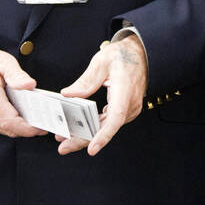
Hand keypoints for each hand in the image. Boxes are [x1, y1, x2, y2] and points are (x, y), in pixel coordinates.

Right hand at [0, 47, 44, 137]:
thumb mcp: (3, 62)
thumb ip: (17, 74)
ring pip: (3, 129)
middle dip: (27, 130)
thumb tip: (30, 85)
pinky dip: (11, 125)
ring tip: (37, 123)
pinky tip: (23, 119)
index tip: (41, 127)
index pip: (8, 119)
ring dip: (20, 129)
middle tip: (44, 126)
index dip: (26, 127)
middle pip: (7, 127)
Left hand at [56, 34, 147, 155]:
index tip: (92, 148)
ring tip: (64, 139)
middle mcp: (129, 104)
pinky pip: (108, 123)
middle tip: (63, 147)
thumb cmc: (122, 56)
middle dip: (84, 140)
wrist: (140, 56)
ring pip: (106, 128)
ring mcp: (128, 109)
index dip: (103, 135)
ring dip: (86, 135)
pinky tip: (78, 130)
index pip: (116, 117)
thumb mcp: (101, 62)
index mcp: (125, 90)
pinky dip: (93, 128)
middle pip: (106, 128)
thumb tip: (68, 94)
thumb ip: (85, 80)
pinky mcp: (124, 111)